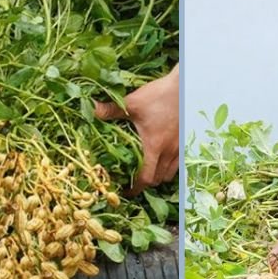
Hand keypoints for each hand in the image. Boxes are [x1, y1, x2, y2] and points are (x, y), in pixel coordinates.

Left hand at [95, 65, 178, 193]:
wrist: (184, 87)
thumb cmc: (159, 95)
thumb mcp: (132, 103)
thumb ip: (111, 110)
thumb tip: (92, 111)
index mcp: (154, 146)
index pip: (146, 178)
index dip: (136, 188)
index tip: (126, 191)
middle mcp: (169, 152)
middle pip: (158, 180)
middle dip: (145, 184)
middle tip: (134, 181)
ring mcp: (179, 148)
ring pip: (169, 174)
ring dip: (158, 176)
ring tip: (148, 171)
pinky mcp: (186, 142)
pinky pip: (179, 164)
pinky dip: (169, 167)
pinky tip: (162, 159)